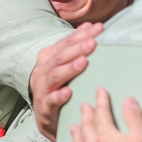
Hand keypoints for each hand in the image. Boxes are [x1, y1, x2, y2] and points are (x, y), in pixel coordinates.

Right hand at [30, 22, 102, 141]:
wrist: (46, 115)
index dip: (81, 35)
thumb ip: (75, 46)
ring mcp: (42, 88)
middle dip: (77, 48)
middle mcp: (43, 70)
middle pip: (61, 57)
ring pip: (55, 76)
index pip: (66, 42)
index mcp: (48, 57)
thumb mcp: (65, 64)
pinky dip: (59, 96)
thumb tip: (91, 26)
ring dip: (70, 68)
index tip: (99, 28)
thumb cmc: (59, 85)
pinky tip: (69, 92)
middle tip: (93, 43)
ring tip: (83, 62)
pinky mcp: (45, 107)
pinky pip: (51, 100)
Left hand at [68, 88, 141, 141]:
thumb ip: (135, 118)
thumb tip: (128, 101)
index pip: (102, 114)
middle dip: (86, 115)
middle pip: (87, 128)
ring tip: (73, 127)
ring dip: (76, 134)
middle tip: (84, 106)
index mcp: (106, 138)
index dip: (101, 101)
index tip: (100, 91)